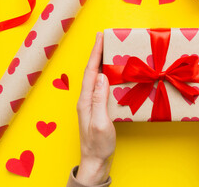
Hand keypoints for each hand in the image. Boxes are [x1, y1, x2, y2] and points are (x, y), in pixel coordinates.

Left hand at [76, 32, 115, 185]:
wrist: (95, 160)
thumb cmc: (98, 144)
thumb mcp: (100, 122)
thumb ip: (99, 100)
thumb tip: (102, 77)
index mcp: (86, 100)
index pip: (90, 72)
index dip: (95, 53)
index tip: (100, 37)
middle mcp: (86, 99)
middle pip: (91, 71)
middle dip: (97, 53)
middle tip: (105, 39)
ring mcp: (91, 104)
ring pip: (96, 78)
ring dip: (101, 63)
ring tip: (109, 51)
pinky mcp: (97, 108)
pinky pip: (101, 86)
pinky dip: (106, 75)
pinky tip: (112, 74)